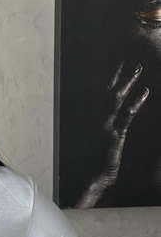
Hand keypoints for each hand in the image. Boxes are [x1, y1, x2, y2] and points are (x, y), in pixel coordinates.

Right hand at [76, 60, 148, 206]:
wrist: (92, 179)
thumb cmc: (96, 163)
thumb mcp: (102, 141)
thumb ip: (109, 126)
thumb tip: (116, 117)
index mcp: (96, 119)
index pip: (105, 92)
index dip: (113, 76)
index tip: (120, 62)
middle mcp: (99, 119)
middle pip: (110, 90)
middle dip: (120, 72)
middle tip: (131, 57)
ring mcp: (105, 126)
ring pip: (116, 98)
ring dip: (128, 82)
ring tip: (139, 67)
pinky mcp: (114, 136)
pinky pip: (126, 116)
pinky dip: (136, 103)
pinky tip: (145, 92)